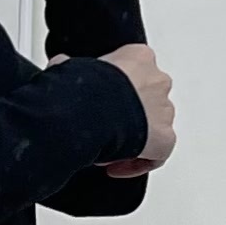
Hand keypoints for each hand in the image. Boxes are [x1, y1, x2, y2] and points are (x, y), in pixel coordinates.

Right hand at [49, 43, 174, 171]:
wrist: (91, 110)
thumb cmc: (84, 88)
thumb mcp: (69, 69)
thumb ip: (71, 68)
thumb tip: (59, 68)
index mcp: (139, 58)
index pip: (132, 73)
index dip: (114, 92)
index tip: (98, 105)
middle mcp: (157, 81)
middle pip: (146, 100)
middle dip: (126, 117)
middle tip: (103, 129)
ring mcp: (164, 110)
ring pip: (153, 127)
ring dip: (133, 139)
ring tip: (107, 149)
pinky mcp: (165, 138)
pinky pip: (157, 155)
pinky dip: (138, 163)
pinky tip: (117, 166)